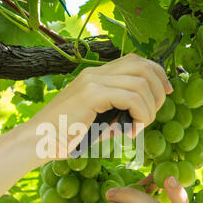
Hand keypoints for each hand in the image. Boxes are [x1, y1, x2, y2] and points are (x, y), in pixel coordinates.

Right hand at [29, 53, 172, 157]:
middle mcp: (96, 72)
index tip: (165, 94)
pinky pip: (131, 97)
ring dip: (149, 108)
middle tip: (153, 114)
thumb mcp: (96, 120)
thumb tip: (140, 115)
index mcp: (96, 75)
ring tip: (138, 127)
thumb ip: (117, 112)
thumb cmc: (64, 135)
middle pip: (144, 66)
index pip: (137, 61)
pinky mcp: (91, 94)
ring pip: (141, 82)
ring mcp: (92, 81)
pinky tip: (130, 131)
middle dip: (158, 90)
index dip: (158, 74)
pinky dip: (140, 115)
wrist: (37, 141)